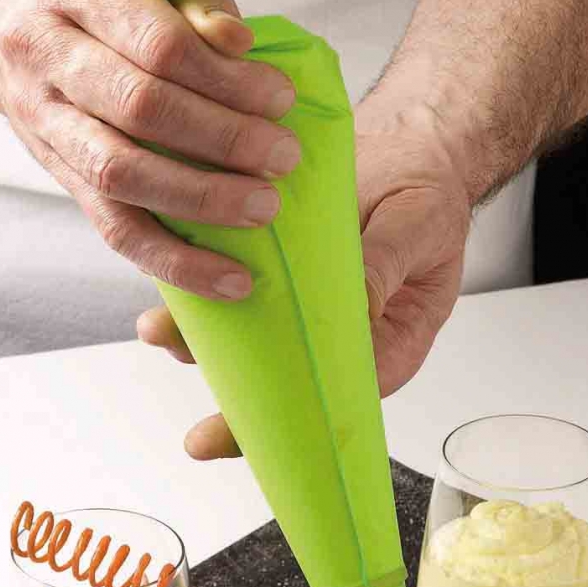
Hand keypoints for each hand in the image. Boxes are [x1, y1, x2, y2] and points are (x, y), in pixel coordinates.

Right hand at [0, 0, 299, 299]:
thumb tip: (239, 42)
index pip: (155, 41)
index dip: (224, 76)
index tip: (281, 98)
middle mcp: (43, 52)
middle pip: (139, 108)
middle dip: (222, 138)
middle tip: (284, 157)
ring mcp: (43, 120)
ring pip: (121, 174)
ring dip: (201, 199)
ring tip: (264, 209)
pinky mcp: (57, 174)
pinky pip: (112, 227)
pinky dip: (173, 260)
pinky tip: (228, 279)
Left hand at [139, 114, 470, 458]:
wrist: (409, 149)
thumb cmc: (426, 195)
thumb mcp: (417, 228)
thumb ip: (384, 265)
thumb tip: (356, 302)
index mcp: (388, 340)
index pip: (342, 394)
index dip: (300, 421)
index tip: (261, 437)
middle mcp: (338, 330)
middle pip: (286, 380)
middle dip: (237, 404)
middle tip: (201, 437)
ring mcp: (302, 301)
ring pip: (250, 338)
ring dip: (204, 341)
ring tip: (161, 332)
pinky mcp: (275, 267)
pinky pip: (236, 287)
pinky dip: (202, 289)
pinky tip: (170, 284)